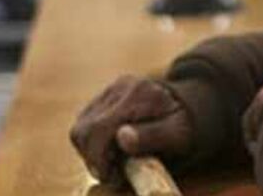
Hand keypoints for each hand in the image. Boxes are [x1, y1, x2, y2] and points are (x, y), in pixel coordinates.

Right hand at [69, 76, 194, 185]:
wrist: (183, 105)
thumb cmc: (183, 124)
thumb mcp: (176, 134)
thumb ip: (152, 136)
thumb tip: (122, 137)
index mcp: (138, 94)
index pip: (100, 128)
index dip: (99, 158)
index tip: (112, 175)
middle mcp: (119, 87)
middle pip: (84, 129)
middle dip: (93, 158)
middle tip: (113, 172)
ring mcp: (109, 91)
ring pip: (79, 128)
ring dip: (91, 152)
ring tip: (113, 161)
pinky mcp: (102, 98)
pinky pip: (83, 125)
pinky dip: (92, 143)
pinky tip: (111, 150)